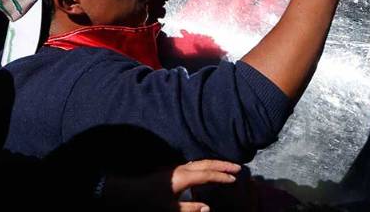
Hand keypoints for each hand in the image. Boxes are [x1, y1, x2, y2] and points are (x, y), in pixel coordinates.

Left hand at [100, 159, 240, 210]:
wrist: (131, 192)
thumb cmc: (149, 201)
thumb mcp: (170, 209)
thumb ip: (190, 208)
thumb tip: (208, 208)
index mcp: (183, 177)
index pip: (207, 174)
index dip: (222, 177)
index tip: (234, 179)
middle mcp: (182, 169)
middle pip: (206, 163)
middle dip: (223, 165)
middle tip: (238, 167)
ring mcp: (177, 168)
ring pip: (201, 162)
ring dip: (215, 163)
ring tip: (227, 167)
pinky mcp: (173, 170)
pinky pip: (195, 164)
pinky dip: (206, 165)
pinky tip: (208, 170)